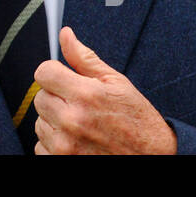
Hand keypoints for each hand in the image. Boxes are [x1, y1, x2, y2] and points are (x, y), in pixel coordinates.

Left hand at [32, 26, 176, 154]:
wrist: (155, 159)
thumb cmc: (138, 122)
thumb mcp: (117, 83)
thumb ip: (85, 59)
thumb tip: (65, 34)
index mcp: (86, 95)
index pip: (43, 73)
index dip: (54, 73)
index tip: (66, 80)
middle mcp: (72, 121)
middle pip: (40, 97)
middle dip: (57, 98)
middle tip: (81, 106)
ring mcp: (65, 146)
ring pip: (39, 123)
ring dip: (55, 122)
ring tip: (83, 126)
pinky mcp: (61, 162)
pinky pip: (40, 147)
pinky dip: (54, 144)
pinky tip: (77, 142)